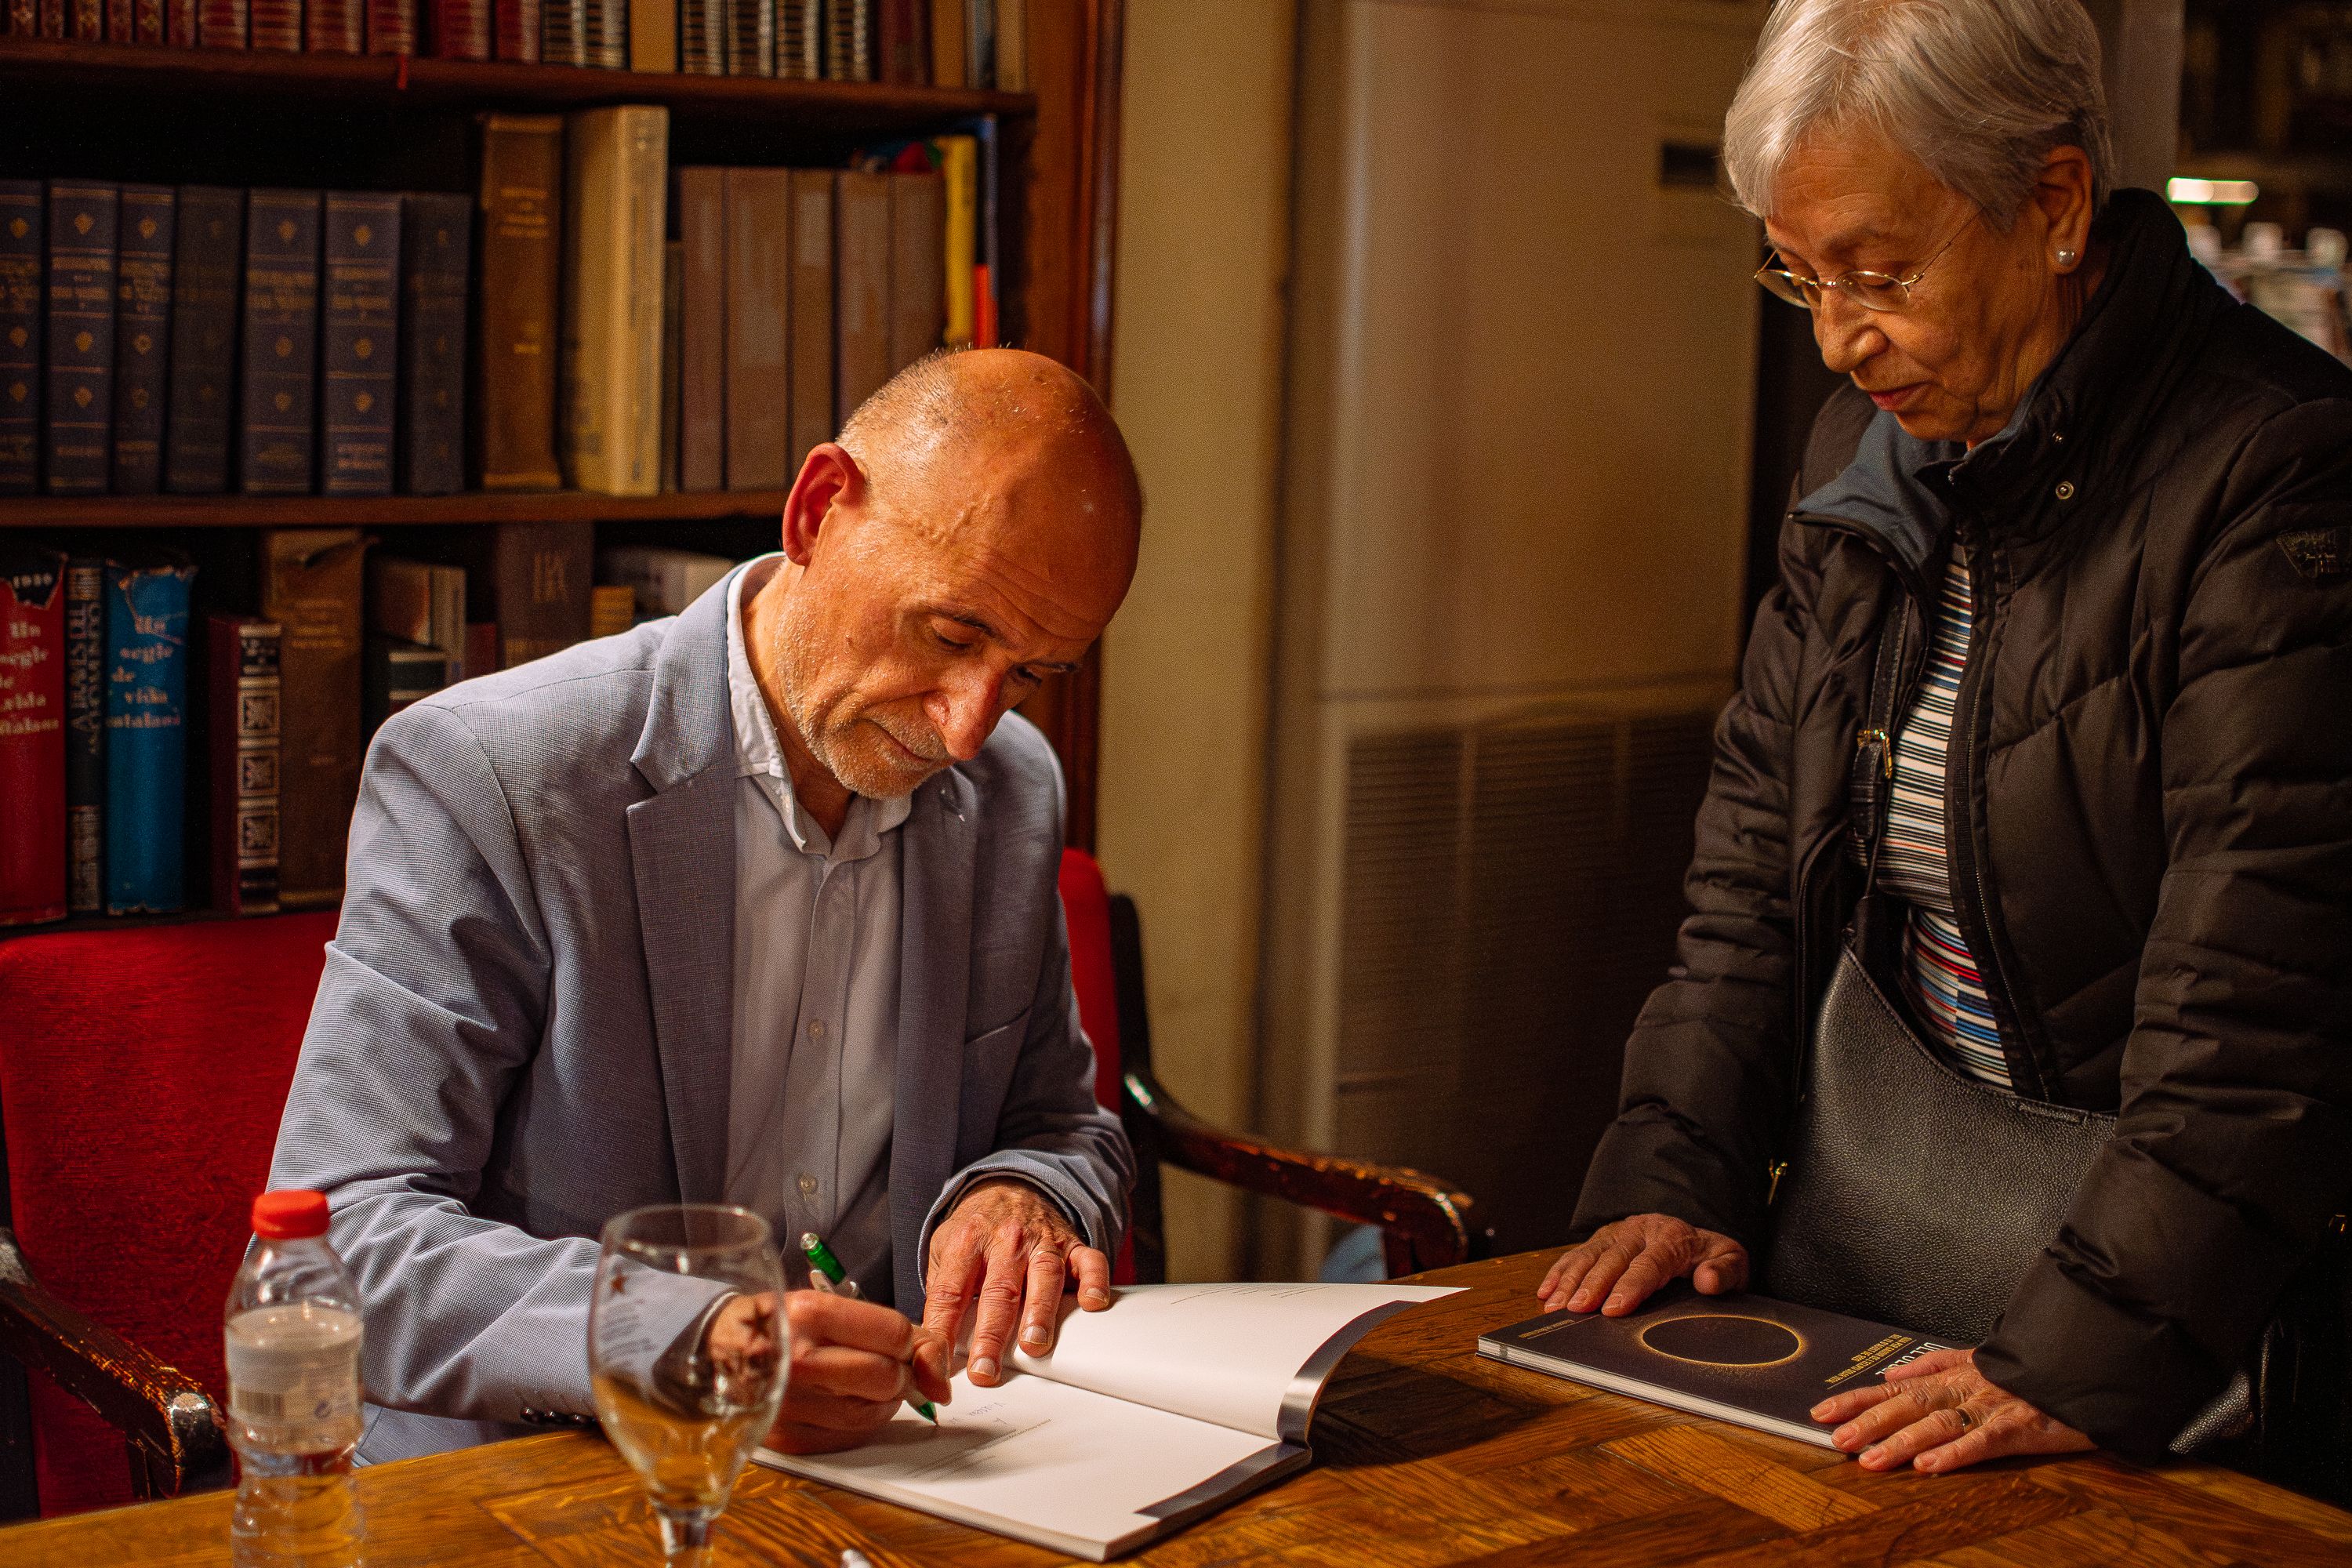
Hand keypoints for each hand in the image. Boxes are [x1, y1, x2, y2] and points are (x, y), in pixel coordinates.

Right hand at [731, 1289, 951, 1454]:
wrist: (710, 1353)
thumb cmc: (774, 1324)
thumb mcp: (821, 1304)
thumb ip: (882, 1327)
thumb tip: (938, 1367)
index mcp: (809, 1315)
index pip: (894, 1333)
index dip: (910, 1341)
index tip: (906, 1345)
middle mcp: (800, 1361)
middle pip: (888, 1377)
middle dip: (900, 1373)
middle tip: (886, 1365)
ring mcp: (793, 1404)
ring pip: (876, 1412)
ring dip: (883, 1399)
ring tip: (856, 1379)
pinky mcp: (790, 1438)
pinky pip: (852, 1436)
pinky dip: (859, 1421)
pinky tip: (840, 1402)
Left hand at [923, 1178, 1111, 1385]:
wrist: (1010, 1185)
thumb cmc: (976, 1230)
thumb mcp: (944, 1248)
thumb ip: (940, 1293)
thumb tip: (930, 1347)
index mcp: (966, 1243)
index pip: (949, 1293)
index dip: (942, 1331)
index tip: (937, 1367)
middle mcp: (1005, 1240)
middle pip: (997, 1291)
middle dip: (990, 1335)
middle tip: (985, 1371)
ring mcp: (1041, 1241)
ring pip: (1042, 1276)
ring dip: (1039, 1312)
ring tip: (1034, 1344)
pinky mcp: (1071, 1244)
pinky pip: (1088, 1260)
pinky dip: (1094, 1281)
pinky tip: (1092, 1303)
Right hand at [1537, 1213, 1749, 1314]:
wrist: (1694, 1236)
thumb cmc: (1710, 1257)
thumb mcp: (1732, 1261)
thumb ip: (1725, 1271)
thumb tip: (1709, 1280)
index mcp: (1673, 1237)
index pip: (1649, 1263)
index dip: (1630, 1286)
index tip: (1614, 1308)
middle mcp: (1641, 1230)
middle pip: (1613, 1258)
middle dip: (1592, 1285)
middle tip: (1576, 1309)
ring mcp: (1617, 1232)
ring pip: (1589, 1254)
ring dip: (1569, 1280)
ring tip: (1554, 1305)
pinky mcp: (1602, 1239)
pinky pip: (1577, 1253)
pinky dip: (1559, 1272)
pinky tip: (1545, 1291)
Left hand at [1811, 1346, 2092, 1473]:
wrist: (2082, 1370)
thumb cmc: (2029, 1370)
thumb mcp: (1977, 1360)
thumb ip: (1932, 1365)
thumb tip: (1891, 1375)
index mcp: (1951, 1376)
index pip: (1893, 1388)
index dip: (1857, 1400)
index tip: (1821, 1412)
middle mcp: (1963, 1389)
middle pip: (1907, 1405)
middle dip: (1868, 1422)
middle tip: (1835, 1439)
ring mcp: (1990, 1407)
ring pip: (1937, 1425)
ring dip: (1901, 1442)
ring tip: (1871, 1460)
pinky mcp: (2018, 1427)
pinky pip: (1982, 1441)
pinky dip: (1954, 1453)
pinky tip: (1928, 1466)